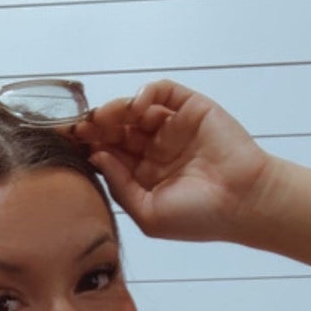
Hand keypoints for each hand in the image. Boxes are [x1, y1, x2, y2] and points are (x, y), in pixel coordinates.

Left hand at [69, 79, 273, 241]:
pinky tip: (135, 108)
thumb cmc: (198, 218)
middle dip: (95, 126)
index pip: (109, 154)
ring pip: (134, 109)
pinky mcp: (190, 109)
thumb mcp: (148, 213)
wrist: (242, 203)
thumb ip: (120, 186)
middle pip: (116, 129)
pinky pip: (161, 92)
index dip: (88, 146)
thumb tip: (96, 157)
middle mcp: (155, 149)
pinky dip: (145, 94)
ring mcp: (172, 128)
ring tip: (103, 118)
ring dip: (114, 110)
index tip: (68, 143)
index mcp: (143, 176)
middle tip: (79, 127)